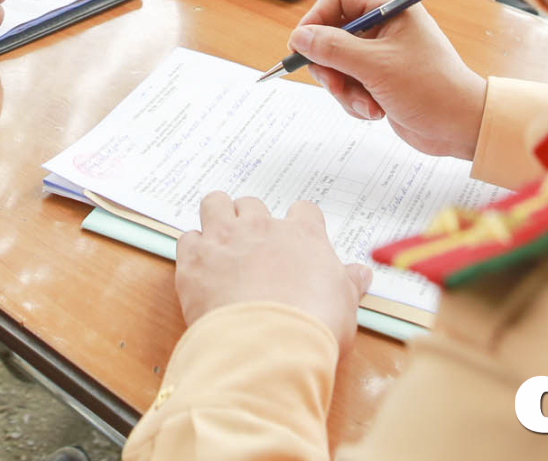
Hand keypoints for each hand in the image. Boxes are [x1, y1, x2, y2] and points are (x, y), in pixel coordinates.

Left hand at [176, 195, 371, 357]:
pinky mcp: (196, 259)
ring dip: (216, 218)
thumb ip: (348, 284)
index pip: (304, 212)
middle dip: (251, 221)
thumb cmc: (312, 325)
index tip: (296, 242)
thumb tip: (360, 275)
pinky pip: (187, 239)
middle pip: (252, 204)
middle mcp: (261, 227)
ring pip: (215, 204)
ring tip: (220, 242)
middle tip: (252, 247)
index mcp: (302, 235)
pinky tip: (199, 268)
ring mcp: (225, 239)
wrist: (269, 345)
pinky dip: (192, 250)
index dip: (299, 225)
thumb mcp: (344, 305)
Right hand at [290, 0, 486, 160]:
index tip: (303, 44)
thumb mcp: (376, 66)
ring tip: (365, 104)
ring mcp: (382, 55)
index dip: (316, 18)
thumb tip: (300, 37)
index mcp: (391, 10)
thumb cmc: (432, 88)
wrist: (461, 127)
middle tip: (333, 84)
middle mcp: (385, 29)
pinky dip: (355, 101)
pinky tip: (375, 111)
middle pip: (333, 34)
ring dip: (344, 89)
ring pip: (337, 64)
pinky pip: (349, 85)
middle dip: (330, 65)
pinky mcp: (380, 80)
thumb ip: (333, 48)